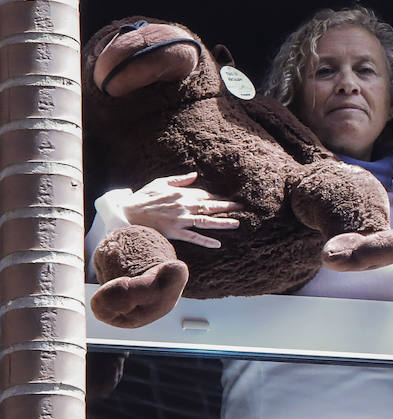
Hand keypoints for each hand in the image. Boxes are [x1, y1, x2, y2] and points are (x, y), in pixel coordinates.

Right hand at [122, 172, 241, 248]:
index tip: (228, 199)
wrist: (125, 213)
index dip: (216, 197)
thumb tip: (195, 175)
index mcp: (181, 193)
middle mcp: (183, 206)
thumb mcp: (160, 182)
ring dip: (222, 222)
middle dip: (227, 206)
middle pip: (209, 206)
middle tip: (242, 207)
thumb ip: (179, 180)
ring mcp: (179, 220)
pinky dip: (205, 241)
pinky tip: (218, 243)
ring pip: (205, 221)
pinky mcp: (174, 232)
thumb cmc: (142, 198)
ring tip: (237, 223)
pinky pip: (192, 237)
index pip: (204, 194)